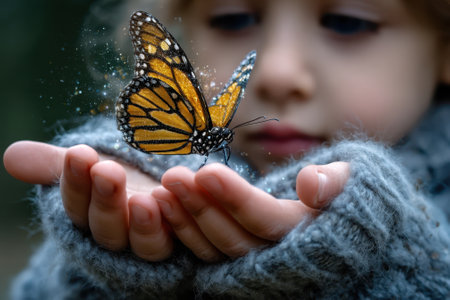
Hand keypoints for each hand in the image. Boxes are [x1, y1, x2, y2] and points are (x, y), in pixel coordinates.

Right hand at [3, 141, 171, 260]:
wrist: (154, 192)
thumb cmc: (115, 179)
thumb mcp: (89, 168)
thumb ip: (55, 164)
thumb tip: (11, 156)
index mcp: (89, 216)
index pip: (76, 204)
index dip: (75, 182)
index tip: (79, 153)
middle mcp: (117, 234)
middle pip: (107, 227)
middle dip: (106, 200)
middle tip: (107, 171)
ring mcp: (147, 242)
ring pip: (143, 243)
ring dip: (143, 223)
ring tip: (143, 200)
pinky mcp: (178, 241)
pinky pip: (179, 239)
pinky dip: (178, 222)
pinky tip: (179, 200)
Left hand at [153, 162, 349, 261]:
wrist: (344, 222)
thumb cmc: (350, 194)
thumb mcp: (356, 180)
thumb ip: (337, 181)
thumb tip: (309, 183)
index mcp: (308, 236)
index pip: (268, 222)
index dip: (238, 199)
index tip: (208, 171)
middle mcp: (279, 256)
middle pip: (235, 238)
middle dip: (202, 206)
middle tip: (173, 175)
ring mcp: (256, 261)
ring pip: (215, 248)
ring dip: (186, 218)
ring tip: (164, 187)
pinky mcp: (238, 257)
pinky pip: (207, 250)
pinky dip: (184, 228)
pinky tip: (164, 202)